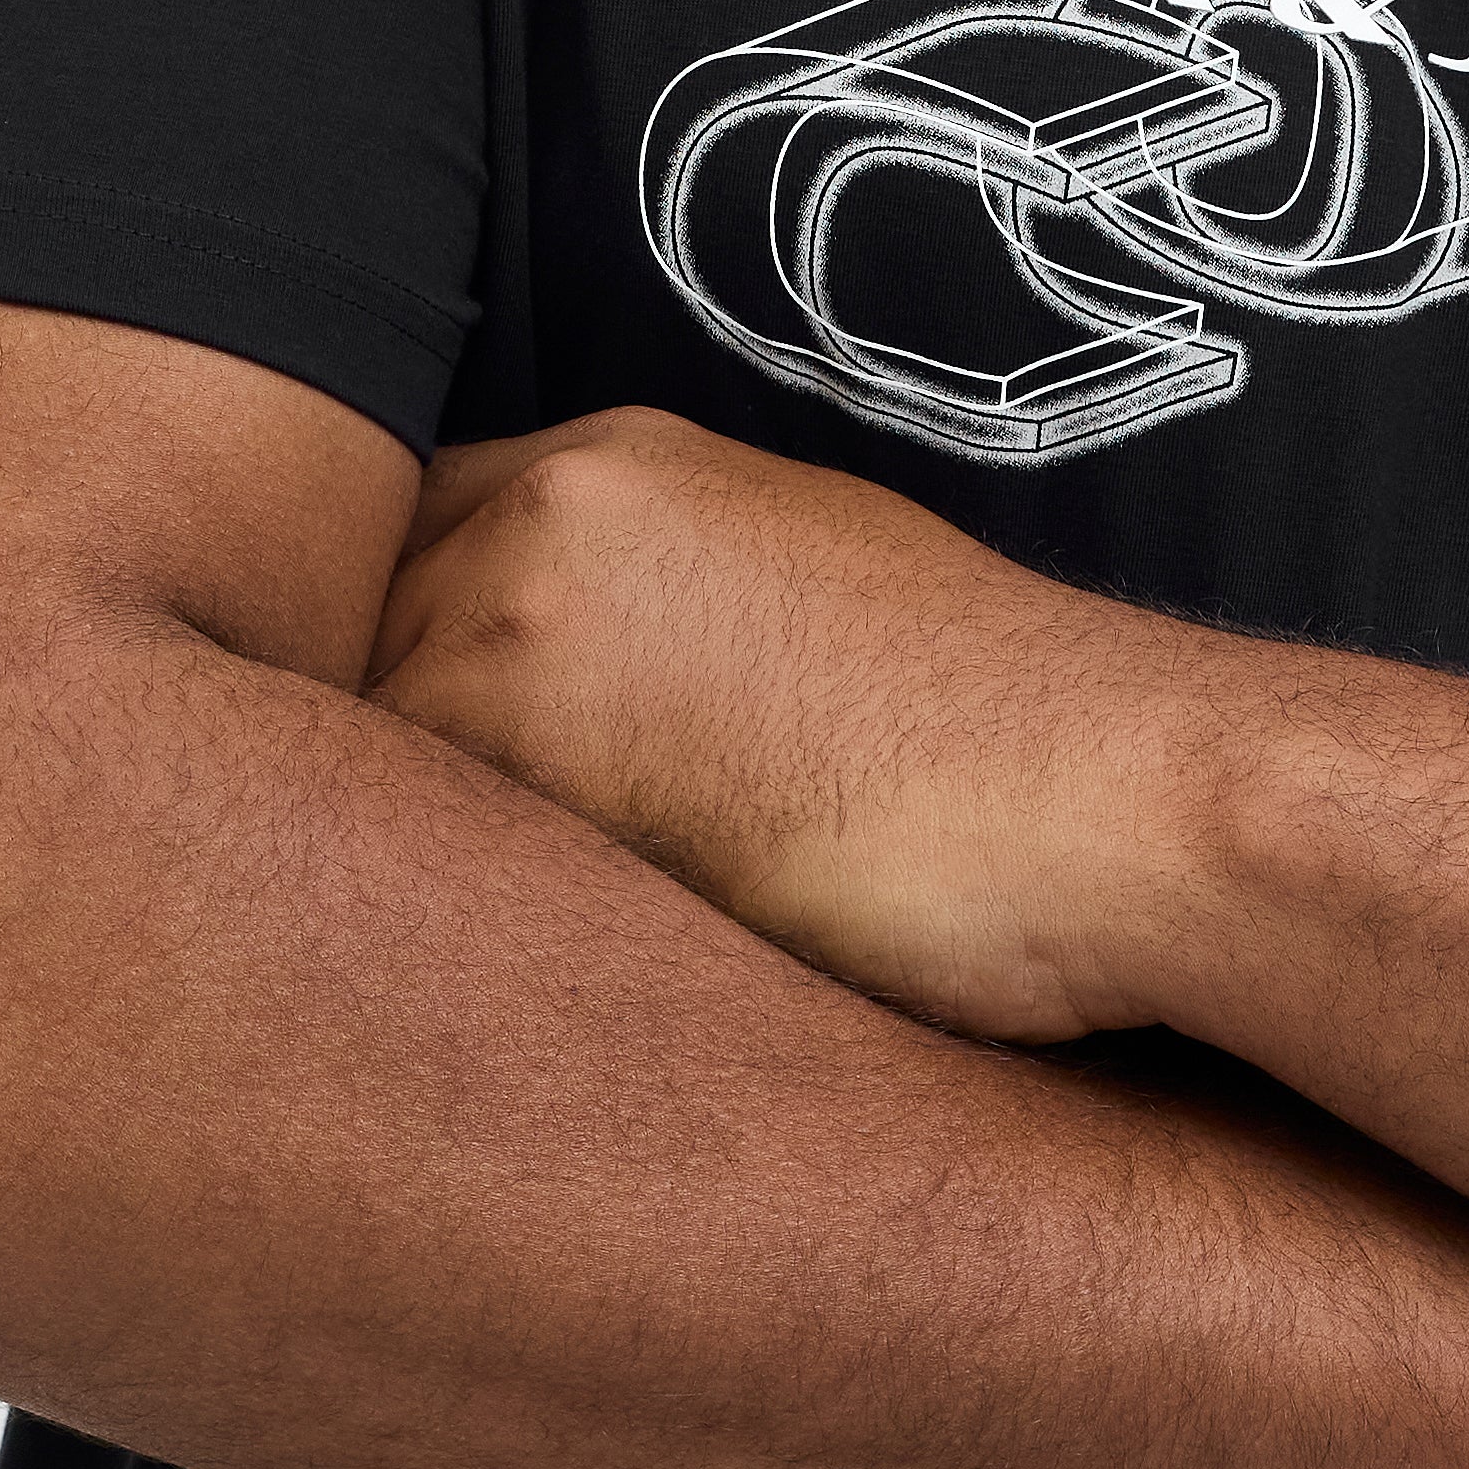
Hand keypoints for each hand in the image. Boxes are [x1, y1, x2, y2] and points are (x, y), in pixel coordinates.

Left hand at [369, 406, 1195, 1036]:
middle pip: (345, 651)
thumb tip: (580, 731)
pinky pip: (381, 846)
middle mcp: (542, 508)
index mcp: (622, 468)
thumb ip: (664, 630)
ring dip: (382, 858)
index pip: (404, 555)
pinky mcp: (512, 741)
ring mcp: (512, 614)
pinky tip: (489, 1000)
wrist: (1122, 805)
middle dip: (365, 772)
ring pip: (349, 753)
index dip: (390, 674)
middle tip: (384, 902)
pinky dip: (415, 924)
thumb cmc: (1009, 763)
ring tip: (443, 976)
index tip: (402, 780)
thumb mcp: (820, 617)